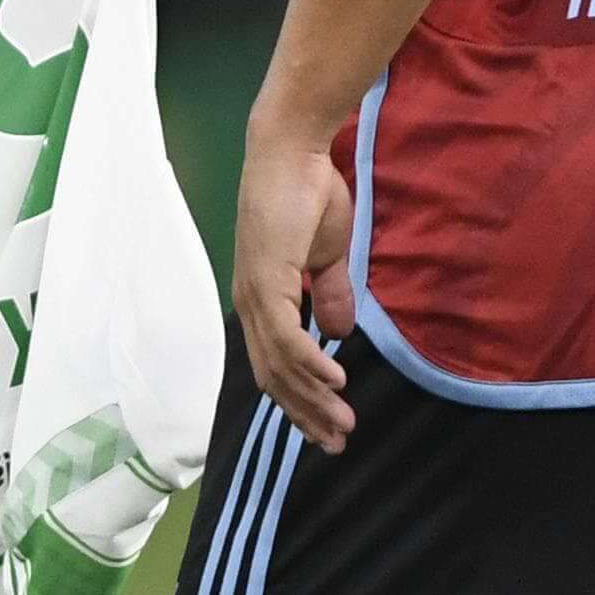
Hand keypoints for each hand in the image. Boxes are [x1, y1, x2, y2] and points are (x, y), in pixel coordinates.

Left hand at [230, 102, 359, 448]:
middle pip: (274, 377)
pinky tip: (334, 381)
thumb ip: (330, 292)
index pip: (275, 365)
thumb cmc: (308, 193)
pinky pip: (287, 337)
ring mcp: (255, 295)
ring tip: (343, 422)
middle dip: (306, 414)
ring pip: (281, 365)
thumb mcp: (327, 254)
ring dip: (314, 397)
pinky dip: (311, 364)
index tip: (327, 426)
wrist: (291, 151)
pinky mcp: (267, 282)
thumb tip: (339, 330)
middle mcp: (251, 304)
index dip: (301, 399)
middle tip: (336, 443)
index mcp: (262, 300)